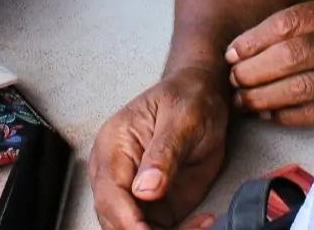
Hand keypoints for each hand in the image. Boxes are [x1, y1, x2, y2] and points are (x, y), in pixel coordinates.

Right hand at [89, 66, 230, 229]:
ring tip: (201, 225)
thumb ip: (164, 153)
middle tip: (186, 229)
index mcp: (113, 146)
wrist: (203, 98)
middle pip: (115, 220)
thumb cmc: (188, 99)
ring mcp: (133, 192)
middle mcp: (116, 173)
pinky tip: (203, 222)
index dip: (126, 220)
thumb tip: (145, 190)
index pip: (110, 193)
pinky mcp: (155, 206)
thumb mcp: (182, 118)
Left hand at [226, 0, 313, 125]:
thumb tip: (289, 25)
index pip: (286, 21)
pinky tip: (272, 115)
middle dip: (252, 69)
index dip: (254, 38)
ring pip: (299, 86)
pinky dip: (292, 115)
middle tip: (232, 77)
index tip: (234, 48)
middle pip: (287, 55)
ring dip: (265, 95)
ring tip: (243, 99)